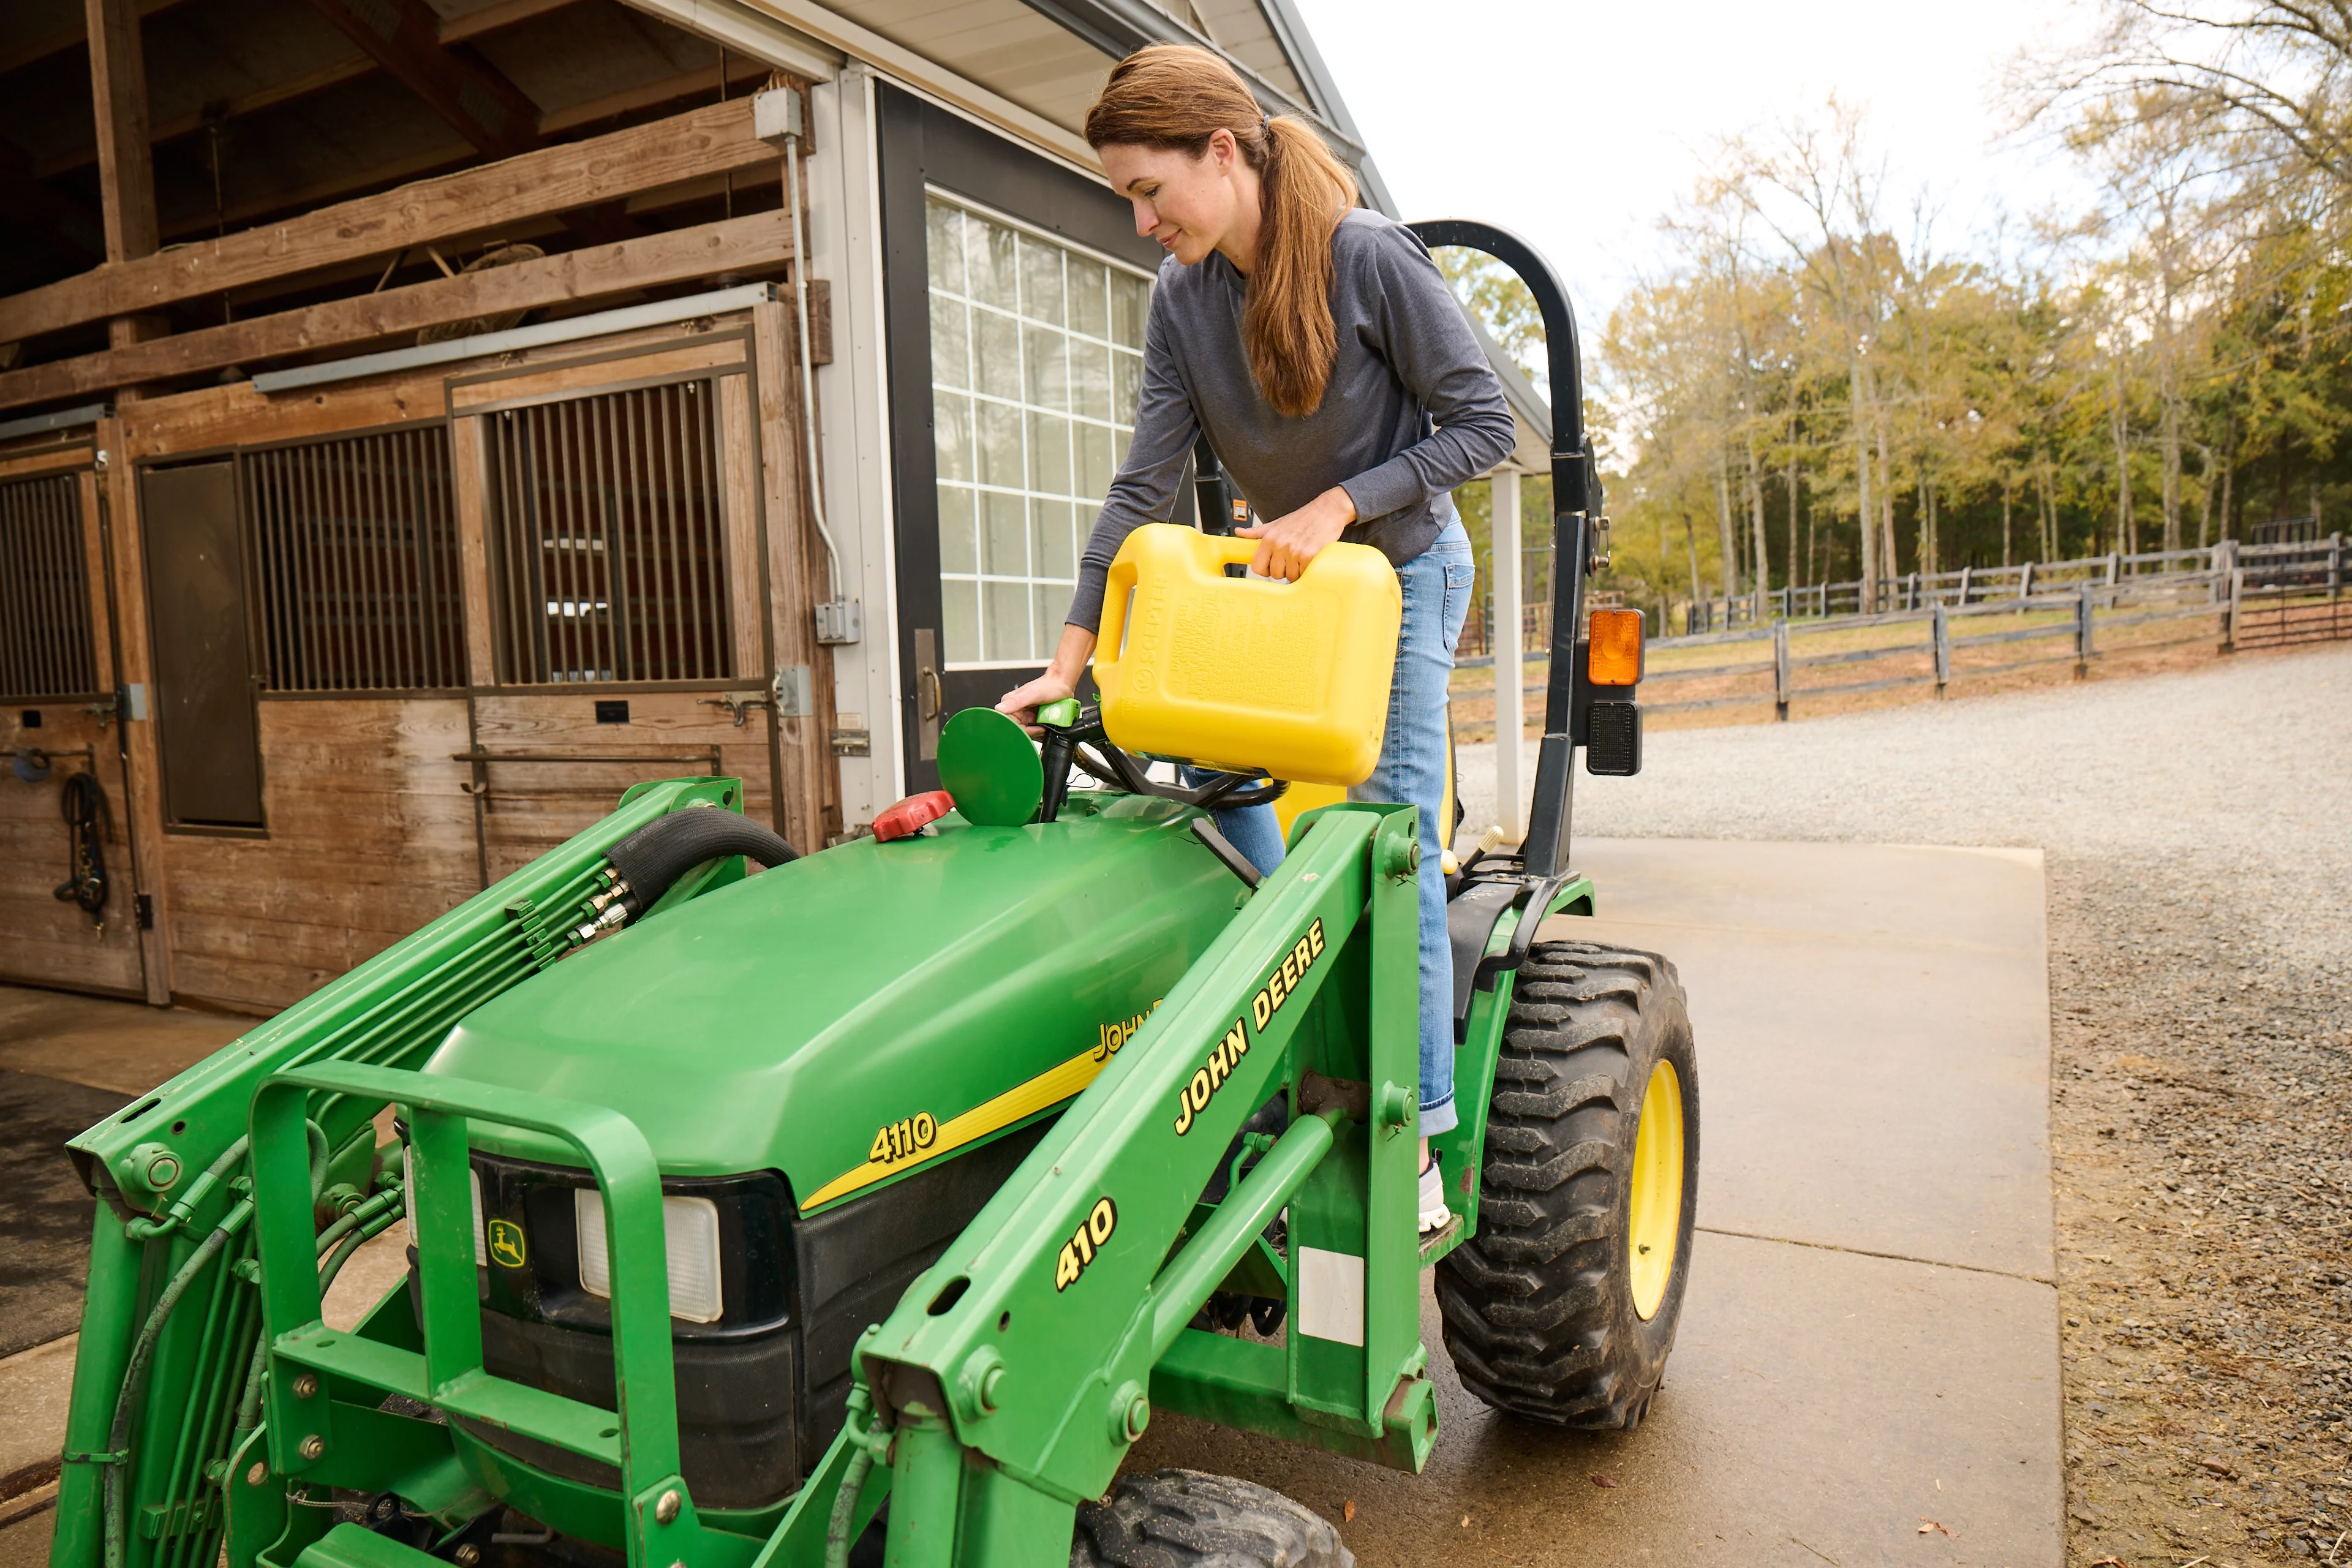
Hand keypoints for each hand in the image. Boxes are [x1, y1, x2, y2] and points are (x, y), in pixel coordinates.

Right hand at [997, 624, 1097, 733]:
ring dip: (1037, 730)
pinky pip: (1034, 730)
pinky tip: (1046, 724)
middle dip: (1031, 730)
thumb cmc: (1049, 685)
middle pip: (1018, 730)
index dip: (1021, 729)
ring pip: (1027, 731)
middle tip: (1041, 725)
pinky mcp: (1033, 718)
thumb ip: (1016, 701)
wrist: (1063, 684)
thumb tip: (1001, 709)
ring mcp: (1025, 715)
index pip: (1008, 724)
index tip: (1033, 727)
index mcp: (1009, 703)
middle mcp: (1016, 709)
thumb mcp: (1033, 694)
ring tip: (1045, 723)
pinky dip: (1040, 730)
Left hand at [1235, 486, 1356, 579]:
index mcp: (1269, 538)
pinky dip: (1308, 570)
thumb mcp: (1276, 523)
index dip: (1265, 569)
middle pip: (1275, 574)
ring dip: (1297, 571)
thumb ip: (1256, 532)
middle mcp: (1280, 545)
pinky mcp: (1310, 556)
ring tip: (1302, 557)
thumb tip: (1239, 532)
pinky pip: (1305, 574)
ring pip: (1290, 577)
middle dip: (1284, 570)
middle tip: (1292, 560)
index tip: (1272, 566)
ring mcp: (1295, 551)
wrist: (1327, 510)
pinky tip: (1311, 559)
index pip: (1257, 566)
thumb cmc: (1303, 518)